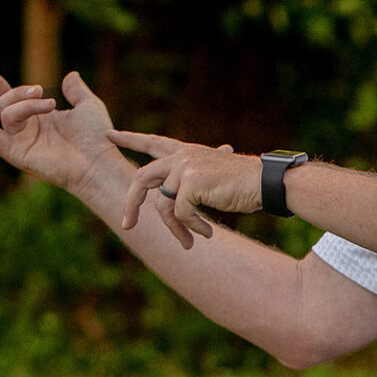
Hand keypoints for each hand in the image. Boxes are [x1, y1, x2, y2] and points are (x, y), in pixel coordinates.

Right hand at [0, 70, 125, 195]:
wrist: (98, 161)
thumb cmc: (97, 137)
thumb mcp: (88, 106)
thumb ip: (77, 90)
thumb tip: (71, 75)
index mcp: (43, 119)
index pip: (16, 102)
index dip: (2, 89)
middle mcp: (30, 130)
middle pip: (7, 105)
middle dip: (19, 92)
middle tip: (40, 89)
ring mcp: (22, 142)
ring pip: (7, 115)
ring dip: (24, 105)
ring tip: (50, 103)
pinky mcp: (18, 154)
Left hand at [110, 131, 262, 248]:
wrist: (267, 183)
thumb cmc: (247, 184)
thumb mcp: (214, 176)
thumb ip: (193, 180)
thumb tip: (177, 200)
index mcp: (188, 152)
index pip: (153, 143)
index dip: (130, 139)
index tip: (110, 135)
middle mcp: (183, 156)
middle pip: (142, 178)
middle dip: (131, 204)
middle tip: (126, 224)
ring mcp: (185, 167)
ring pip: (162, 205)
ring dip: (174, 228)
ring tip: (188, 242)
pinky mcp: (191, 182)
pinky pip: (180, 213)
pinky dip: (191, 228)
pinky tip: (206, 233)